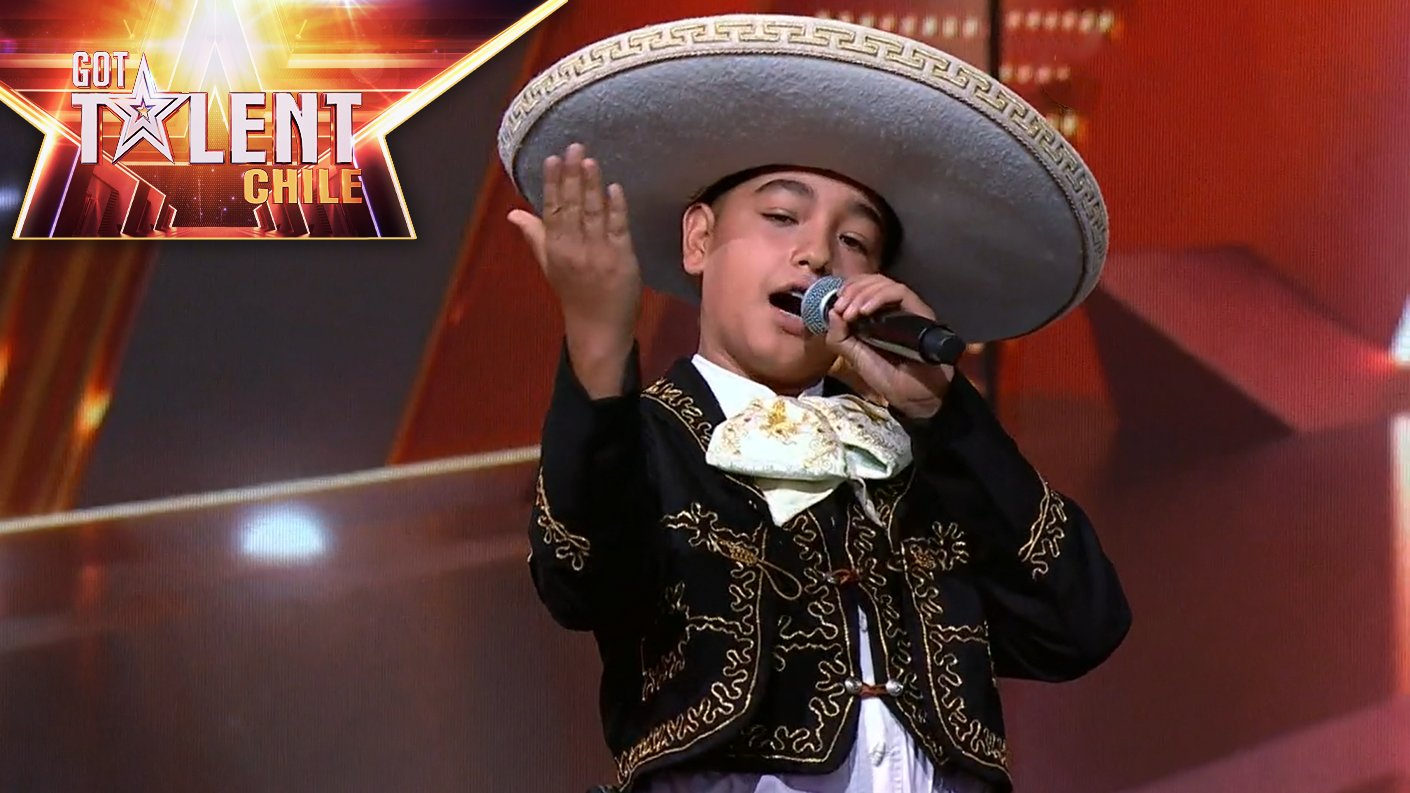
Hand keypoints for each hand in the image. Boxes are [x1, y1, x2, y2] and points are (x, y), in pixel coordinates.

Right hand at [508, 143, 640, 394]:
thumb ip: (534, 236)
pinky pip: (618, 228)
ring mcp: (600, 253)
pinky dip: (616, 207)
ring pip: (594, 213)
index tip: (552, 158)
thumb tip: (513, 213)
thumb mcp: (549, 265)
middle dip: (572, 176)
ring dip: (592, 185)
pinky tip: (615, 187)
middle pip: (573, 207)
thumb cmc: (574, 293)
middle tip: (574, 147)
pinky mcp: (623, 258)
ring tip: (590, 160)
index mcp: (555, 249)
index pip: (552, 210)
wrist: (598, 327)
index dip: (552, 183)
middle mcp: (575, 249)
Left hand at [825, 274, 953, 419]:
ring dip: (862, 294)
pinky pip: (900, 292)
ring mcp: (906, 309)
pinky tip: (864, 311)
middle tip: (841, 307)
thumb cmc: (887, 376)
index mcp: (875, 315)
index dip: (847, 289)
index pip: (862, 287)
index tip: (835, 305)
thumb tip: (831, 311)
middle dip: (851, 290)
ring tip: (850, 313)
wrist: (913, 396)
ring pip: (884, 283)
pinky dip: (878, 297)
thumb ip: (839, 336)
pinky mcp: (919, 311)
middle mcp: (891, 308)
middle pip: (871, 280)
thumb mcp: (854, 356)